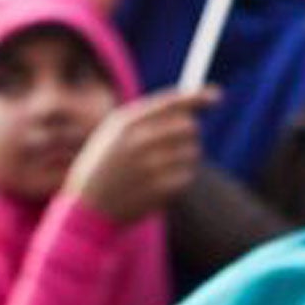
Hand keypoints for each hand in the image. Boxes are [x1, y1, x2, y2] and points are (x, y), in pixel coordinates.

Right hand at [63, 86, 220, 225]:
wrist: (87, 210)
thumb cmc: (105, 166)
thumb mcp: (114, 134)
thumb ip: (149, 117)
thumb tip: (194, 109)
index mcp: (125, 123)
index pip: (171, 102)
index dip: (197, 97)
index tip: (217, 95)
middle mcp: (139, 141)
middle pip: (189, 126)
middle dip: (188, 133)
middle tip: (173, 143)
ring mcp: (150, 166)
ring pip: (192, 152)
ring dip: (184, 157)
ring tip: (159, 167)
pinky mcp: (160, 189)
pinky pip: (187, 175)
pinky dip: (180, 178)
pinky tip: (158, 183)